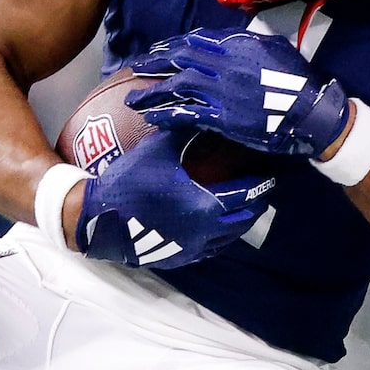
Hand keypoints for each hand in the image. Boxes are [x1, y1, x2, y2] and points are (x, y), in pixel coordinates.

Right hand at [75, 132, 274, 268]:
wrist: (99, 219)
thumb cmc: (129, 182)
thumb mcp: (159, 149)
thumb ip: (184, 131)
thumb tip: (200, 111)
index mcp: (207, 205)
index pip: (248, 194)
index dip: (261, 183)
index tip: (270, 174)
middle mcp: (206, 232)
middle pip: (246, 220)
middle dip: (257, 205)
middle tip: (262, 191)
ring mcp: (193, 249)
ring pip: (230, 238)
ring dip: (240, 222)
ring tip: (243, 208)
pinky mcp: (179, 258)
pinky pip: (210, 249)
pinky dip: (220, 237)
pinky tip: (215, 226)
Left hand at [126, 29, 352, 159]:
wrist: (310, 111)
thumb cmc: (298, 78)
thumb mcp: (275, 47)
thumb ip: (249, 41)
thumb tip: (231, 38)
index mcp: (238, 45)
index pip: (196, 40)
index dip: (173, 45)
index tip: (159, 50)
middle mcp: (226, 65)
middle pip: (181, 59)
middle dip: (155, 63)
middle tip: (137, 68)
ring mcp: (222, 92)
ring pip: (178, 86)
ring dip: (152, 92)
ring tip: (133, 99)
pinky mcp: (223, 118)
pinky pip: (188, 114)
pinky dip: (168, 116)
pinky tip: (153, 118)